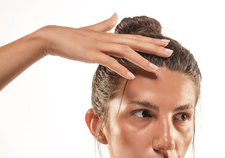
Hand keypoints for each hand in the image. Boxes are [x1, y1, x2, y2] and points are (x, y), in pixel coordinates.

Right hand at [36, 13, 171, 78]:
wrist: (53, 37)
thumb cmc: (73, 37)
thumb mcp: (92, 30)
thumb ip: (105, 24)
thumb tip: (115, 15)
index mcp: (111, 36)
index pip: (135, 38)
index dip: (151, 40)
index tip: (166, 43)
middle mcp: (109, 39)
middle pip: (136, 43)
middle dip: (154, 48)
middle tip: (170, 52)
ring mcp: (101, 47)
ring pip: (126, 52)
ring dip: (141, 61)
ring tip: (155, 69)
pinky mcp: (92, 55)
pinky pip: (109, 62)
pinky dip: (121, 69)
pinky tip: (131, 76)